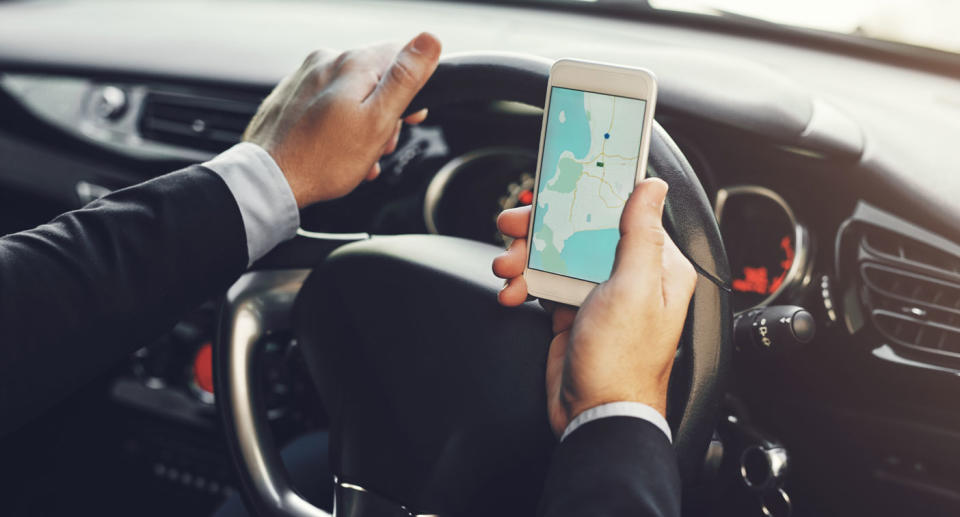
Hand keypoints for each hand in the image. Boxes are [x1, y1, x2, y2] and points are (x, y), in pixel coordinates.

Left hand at [243, 33, 441, 207]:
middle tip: (380, 145)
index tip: (411, 117)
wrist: (268, 180)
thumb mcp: (378, 121)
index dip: (413, 88)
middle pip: (375, 77)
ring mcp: (305, 76)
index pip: (401, 55)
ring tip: (358, 155)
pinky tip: (337, 151)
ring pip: (352, 92)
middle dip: (385, 112)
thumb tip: (430, 40)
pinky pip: (327, 103)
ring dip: (363, 123)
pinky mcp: (290, 94)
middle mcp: (326, 60)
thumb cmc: (324, 159)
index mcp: (352, 63)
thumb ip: (405, 78)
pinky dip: (338, 125)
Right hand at [492, 178, 696, 436]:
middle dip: (542, 230)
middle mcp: (630, 277)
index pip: (621, 214)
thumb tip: (651, 189)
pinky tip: (513, 292)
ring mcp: (600, 296)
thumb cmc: (622, 361)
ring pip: (557, 256)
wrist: (594, 415)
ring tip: (507, 267)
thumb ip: (641, 235)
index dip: (586, 199)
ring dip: (526, 258)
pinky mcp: (574, 313)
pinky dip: (525, 284)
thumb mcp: (633, 288)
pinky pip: (544, 284)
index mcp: (657, 267)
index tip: (557, 190)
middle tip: (513, 226)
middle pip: (581, 232)